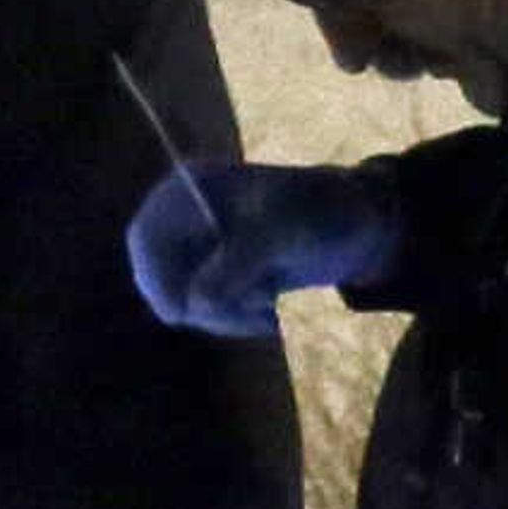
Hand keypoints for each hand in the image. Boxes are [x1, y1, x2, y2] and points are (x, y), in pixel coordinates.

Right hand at [126, 161, 399, 337]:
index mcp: (190, 188)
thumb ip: (235, 265)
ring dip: (225, 316)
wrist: (360, 227)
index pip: (147, 237)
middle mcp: (186, 217)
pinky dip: (234, 320)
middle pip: (160, 276)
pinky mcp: (218, 276)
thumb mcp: (281, 232)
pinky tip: (267, 314)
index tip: (182, 314)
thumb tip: (194, 304)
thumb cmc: (322, 213)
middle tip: (251, 314)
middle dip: (202, 305)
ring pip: (184, 301)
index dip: (155, 278)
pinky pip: (206, 312)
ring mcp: (201, 248)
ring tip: (269, 309)